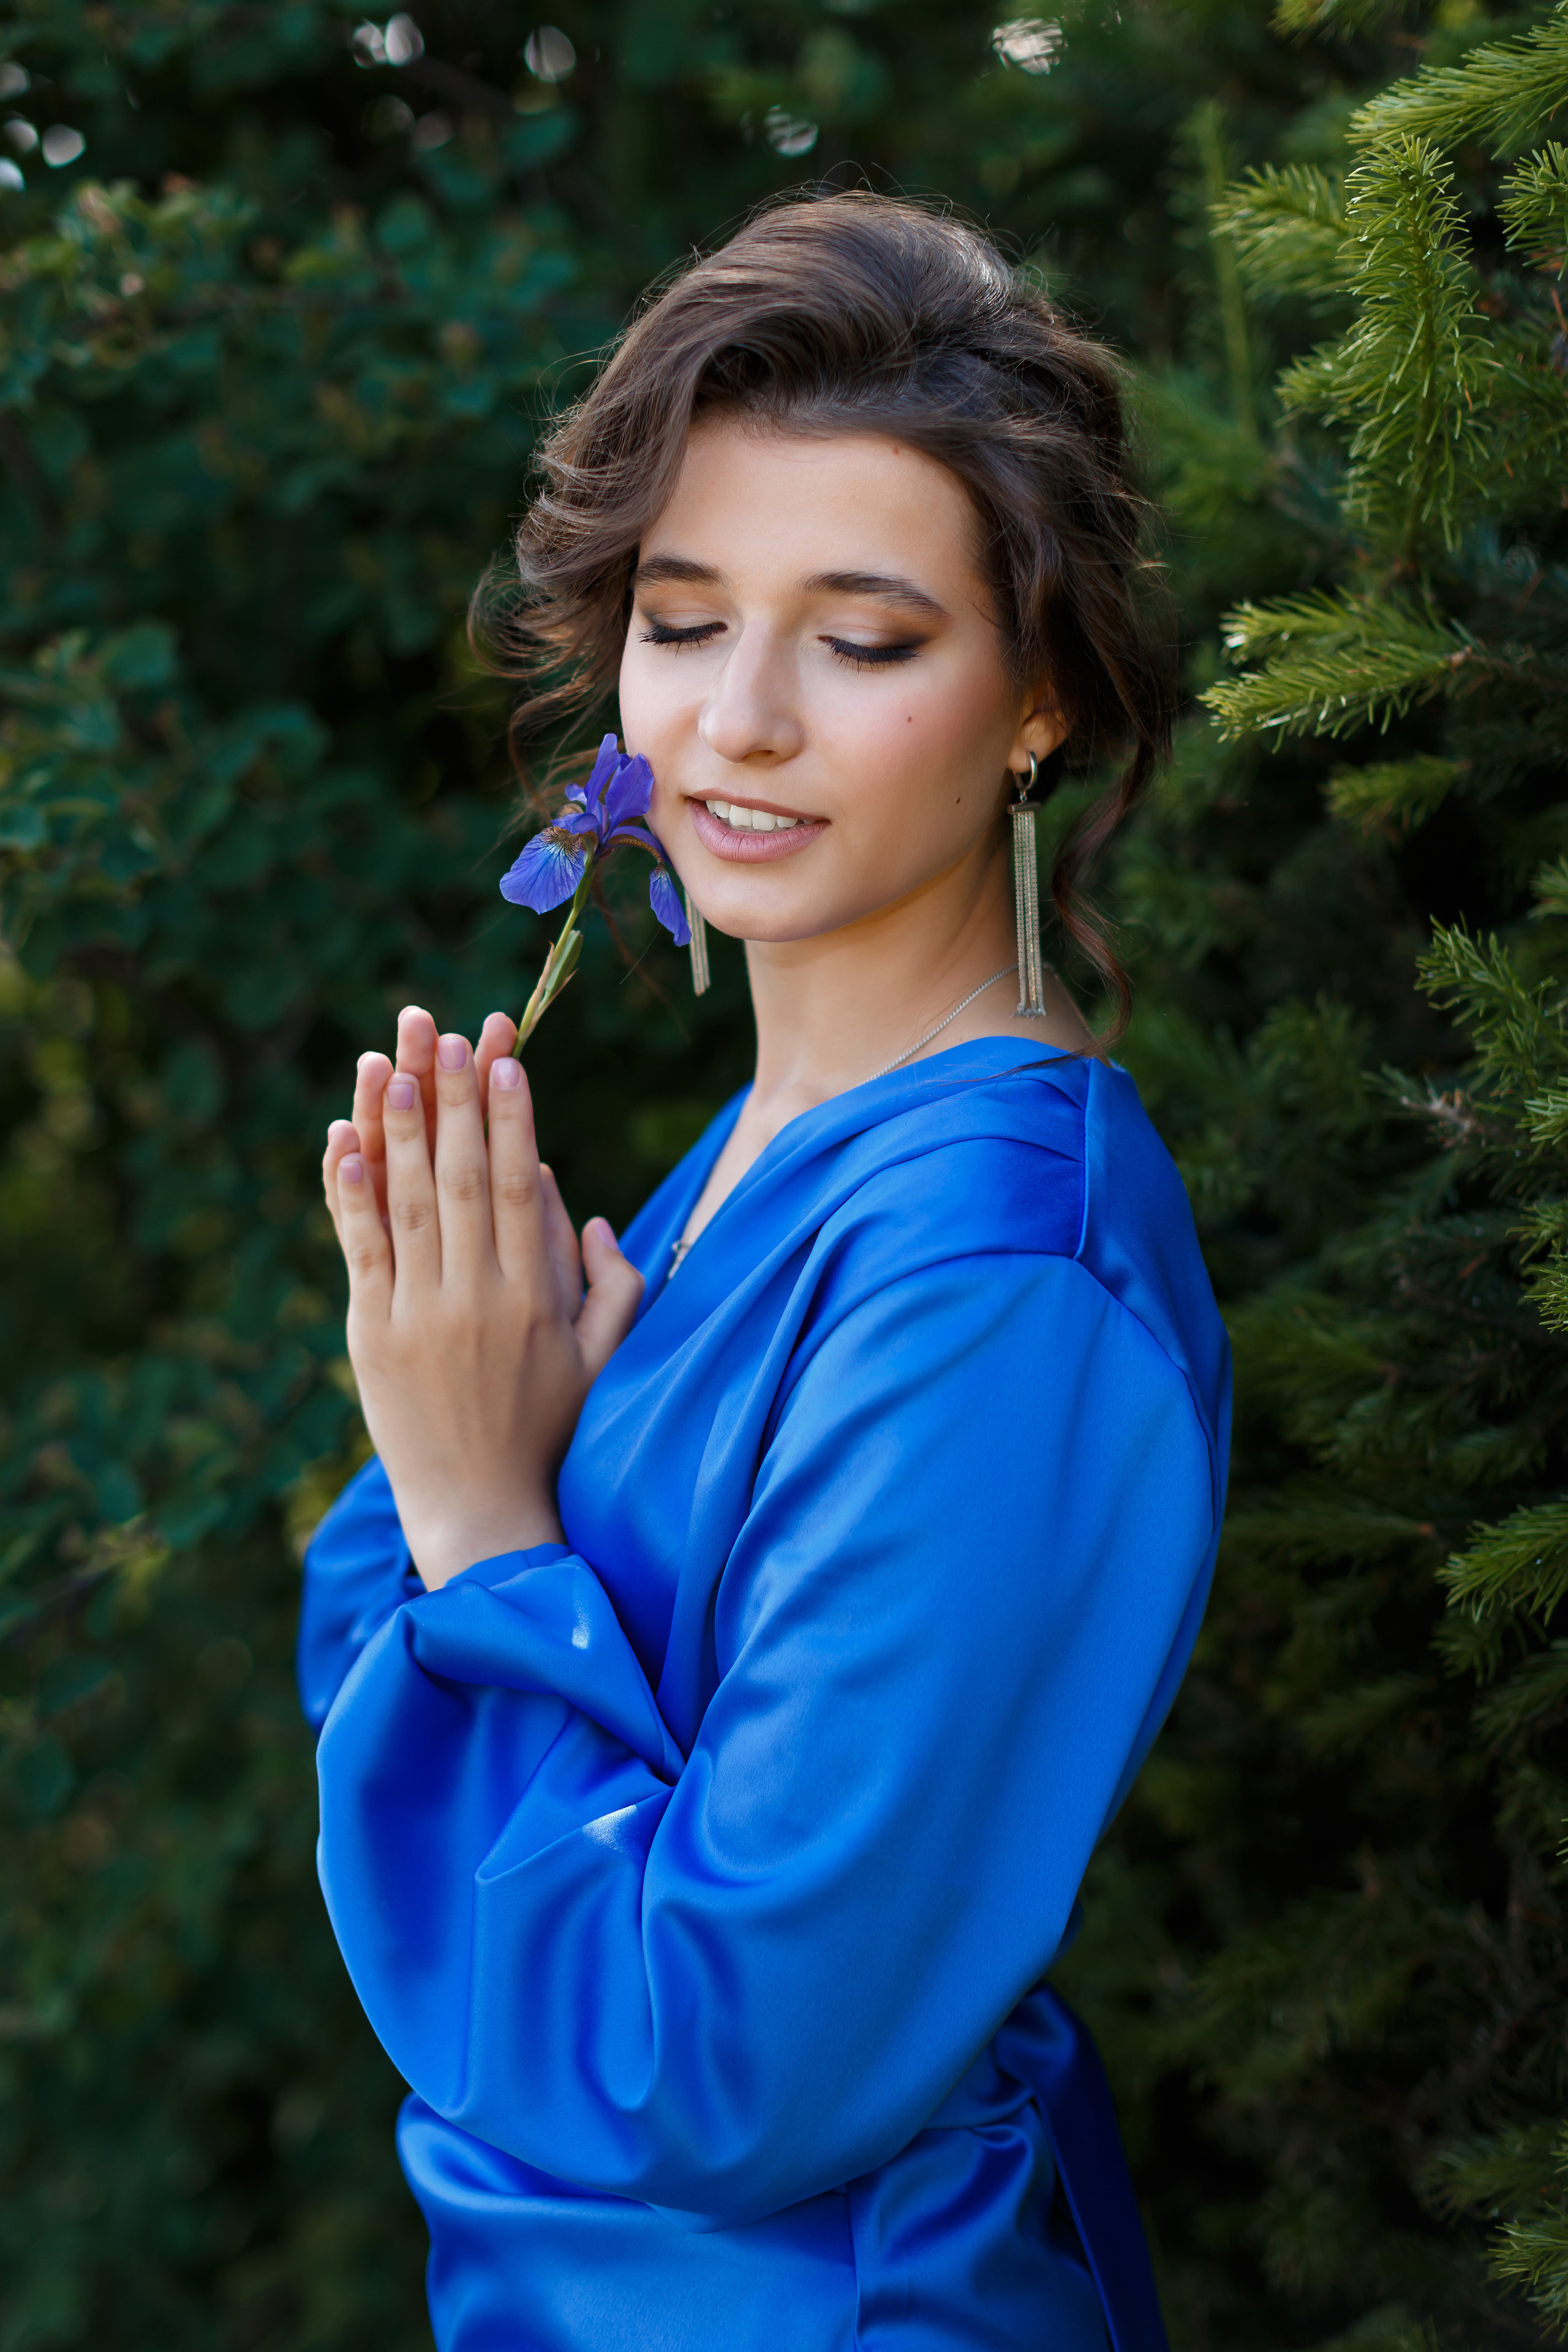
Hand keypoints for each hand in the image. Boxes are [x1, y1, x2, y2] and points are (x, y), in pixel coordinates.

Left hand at [321, 1013, 644, 1588]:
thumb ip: (613, 1282)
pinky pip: (360, 1248)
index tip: (505, 1057)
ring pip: (405, 1201)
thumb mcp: (606, 1358)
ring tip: (391, 1060)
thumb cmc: (555, 1430)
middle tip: (446, 1030)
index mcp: (535, 1296)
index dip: (510, 1117)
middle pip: (458, 1177)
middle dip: (452, 1097)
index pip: (517, 1186)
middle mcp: (475, 1297)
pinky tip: (342, 1139)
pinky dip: (348, 1192)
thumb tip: (578, 1207)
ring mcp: (418, 1314)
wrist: (484, 1513)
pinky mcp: (373, 1334)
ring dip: (395, 1126)